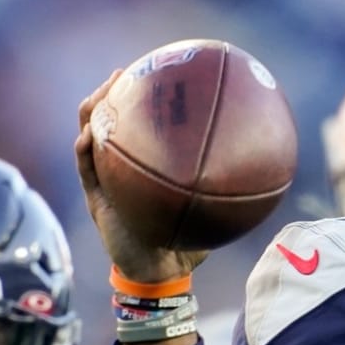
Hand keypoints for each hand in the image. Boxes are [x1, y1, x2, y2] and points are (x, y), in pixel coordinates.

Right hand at [76, 73, 210, 284]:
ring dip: (90, 115)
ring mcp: (106, 182)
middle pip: (109, 121)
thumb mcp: (208, 209)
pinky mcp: (96, 199)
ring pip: (89, 138)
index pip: (139, 125)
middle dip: (110, 94)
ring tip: (97, 99)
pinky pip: (85, 169)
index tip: (148, 73)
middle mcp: (123, 169)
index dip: (139, 98)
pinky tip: (87, 137)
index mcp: (145, 167)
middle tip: (120, 75)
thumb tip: (261, 170)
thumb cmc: (185, 242)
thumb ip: (222, 188)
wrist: (159, 272)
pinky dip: (84, 151)